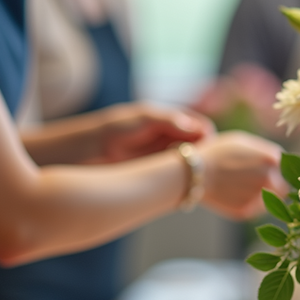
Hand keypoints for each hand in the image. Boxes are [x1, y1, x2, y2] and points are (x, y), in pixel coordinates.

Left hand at [89, 104, 214, 163]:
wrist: (90, 149)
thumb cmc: (115, 129)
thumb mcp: (143, 119)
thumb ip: (169, 121)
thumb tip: (195, 128)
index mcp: (169, 119)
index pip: (200, 125)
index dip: (207, 135)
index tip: (208, 147)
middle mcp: (170, 135)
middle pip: (198, 144)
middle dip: (203, 153)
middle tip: (200, 163)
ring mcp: (164, 152)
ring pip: (189, 159)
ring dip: (192, 165)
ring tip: (188, 172)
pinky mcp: (156, 168)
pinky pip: (176, 171)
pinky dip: (181, 174)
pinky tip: (177, 179)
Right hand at [196, 131, 287, 219]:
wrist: (193, 172)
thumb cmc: (217, 152)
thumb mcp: (243, 142)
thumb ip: (265, 152)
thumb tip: (279, 163)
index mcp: (272, 159)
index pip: (286, 167)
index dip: (278, 169)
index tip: (270, 171)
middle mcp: (270, 179)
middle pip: (282, 187)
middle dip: (275, 186)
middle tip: (257, 183)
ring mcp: (259, 198)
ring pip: (269, 202)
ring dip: (262, 197)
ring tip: (241, 188)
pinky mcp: (246, 213)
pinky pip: (254, 211)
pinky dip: (248, 205)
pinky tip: (233, 196)